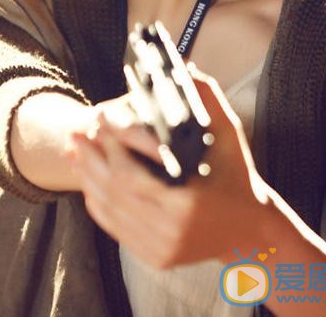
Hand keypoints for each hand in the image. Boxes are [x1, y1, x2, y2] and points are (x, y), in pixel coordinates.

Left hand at [67, 65, 270, 268]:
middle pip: (114, 190)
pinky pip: (116, 228)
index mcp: (188, 200)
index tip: (99, 118)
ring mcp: (162, 247)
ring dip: (88, 178)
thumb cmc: (238, 175)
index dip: (110, 144)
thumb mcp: (228, 133)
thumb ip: (207, 98)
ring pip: (111, 209)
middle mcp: (172, 229)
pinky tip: (88, 182)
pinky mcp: (156, 256)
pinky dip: (98, 203)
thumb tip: (183, 69)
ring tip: (75, 153)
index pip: (131, 171)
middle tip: (75, 133)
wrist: (250, 229)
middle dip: (91, 158)